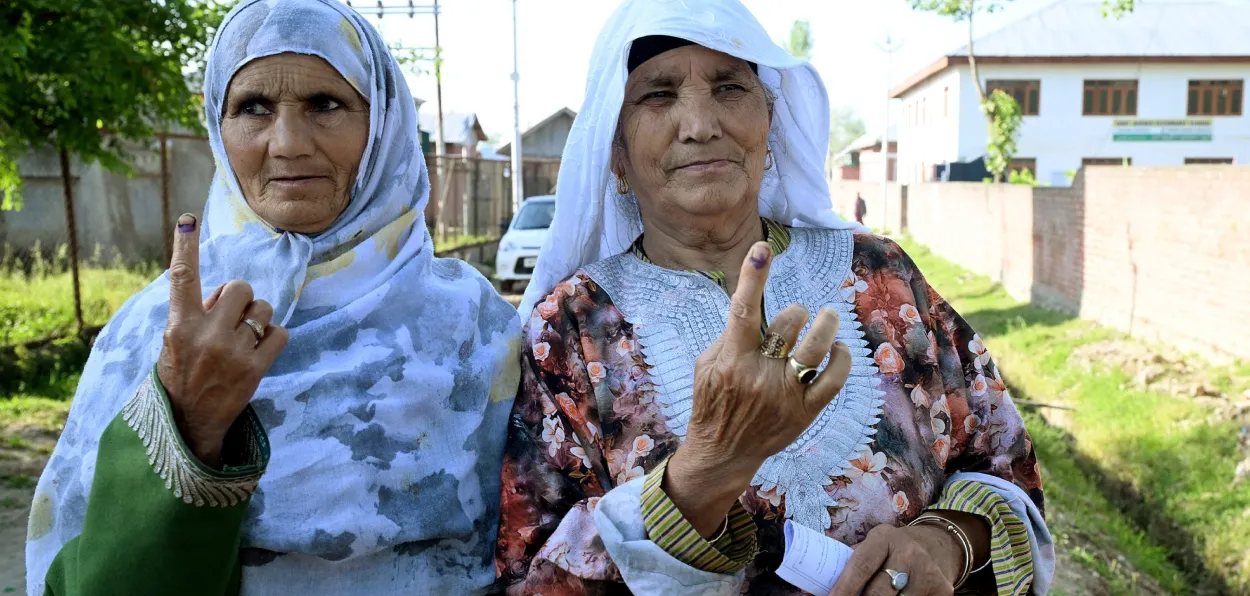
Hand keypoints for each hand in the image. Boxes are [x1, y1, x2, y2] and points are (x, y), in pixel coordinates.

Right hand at [156, 214, 288, 466]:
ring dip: (258, 319)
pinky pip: (280, 333)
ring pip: (263, 309)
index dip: (186, 246)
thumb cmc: (181, 376)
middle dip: (241, 299)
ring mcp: (232, 352)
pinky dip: (274, 339)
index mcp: (179, 325)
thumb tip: (227, 292)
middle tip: (231, 320)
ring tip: (243, 339)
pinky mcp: (255, 369)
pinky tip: (259, 352)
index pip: (182, 278)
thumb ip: (195, 313)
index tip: (187, 219)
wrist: (188, 424)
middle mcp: (205, 334)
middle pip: (240, 288)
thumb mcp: (174, 342)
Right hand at [664, 241, 852, 535]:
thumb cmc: (712, 401)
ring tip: (828, 316)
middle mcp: (759, 375)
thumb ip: (728, 336)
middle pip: (788, 324)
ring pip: (816, 348)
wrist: (722, 451)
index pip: (743, 311)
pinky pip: (833, 380)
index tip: (762, 249)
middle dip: (795, 312)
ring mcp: (785, 394)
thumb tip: (754, 305)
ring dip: (827, 325)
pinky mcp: (805, 412)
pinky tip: (841, 349)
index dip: (753, 277)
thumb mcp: (706, 365)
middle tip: (796, 315)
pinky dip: (842, 359)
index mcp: (732, 360)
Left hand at [830, 524, 962, 595]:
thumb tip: (813, 590)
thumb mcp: (872, 546)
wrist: (939, 544)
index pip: (860, 567)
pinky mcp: (943, 591)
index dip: (844, 589)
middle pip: (878, 594)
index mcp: (884, 538)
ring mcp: (928, 573)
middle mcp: (908, 553)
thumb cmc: (893, 549)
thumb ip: (849, 564)